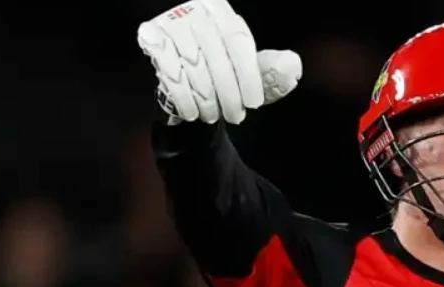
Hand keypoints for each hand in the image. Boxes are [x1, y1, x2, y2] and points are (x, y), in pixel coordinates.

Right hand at [137, 0, 301, 124]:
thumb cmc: (224, 70)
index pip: (239, 41)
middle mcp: (196, 9)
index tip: (254, 104)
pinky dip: (183, 97)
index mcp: (223, 11)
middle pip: (215, 55)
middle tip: (235, 117)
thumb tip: (292, 66)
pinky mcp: (151, 37)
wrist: (185, 72)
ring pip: (192, 66)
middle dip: (228, 93)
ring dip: (205, 99)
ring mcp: (171, 21)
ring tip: (213, 116)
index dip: (249, 76)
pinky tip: (191, 112)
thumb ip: (272, 70)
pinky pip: (169, 71)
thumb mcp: (252, 71)